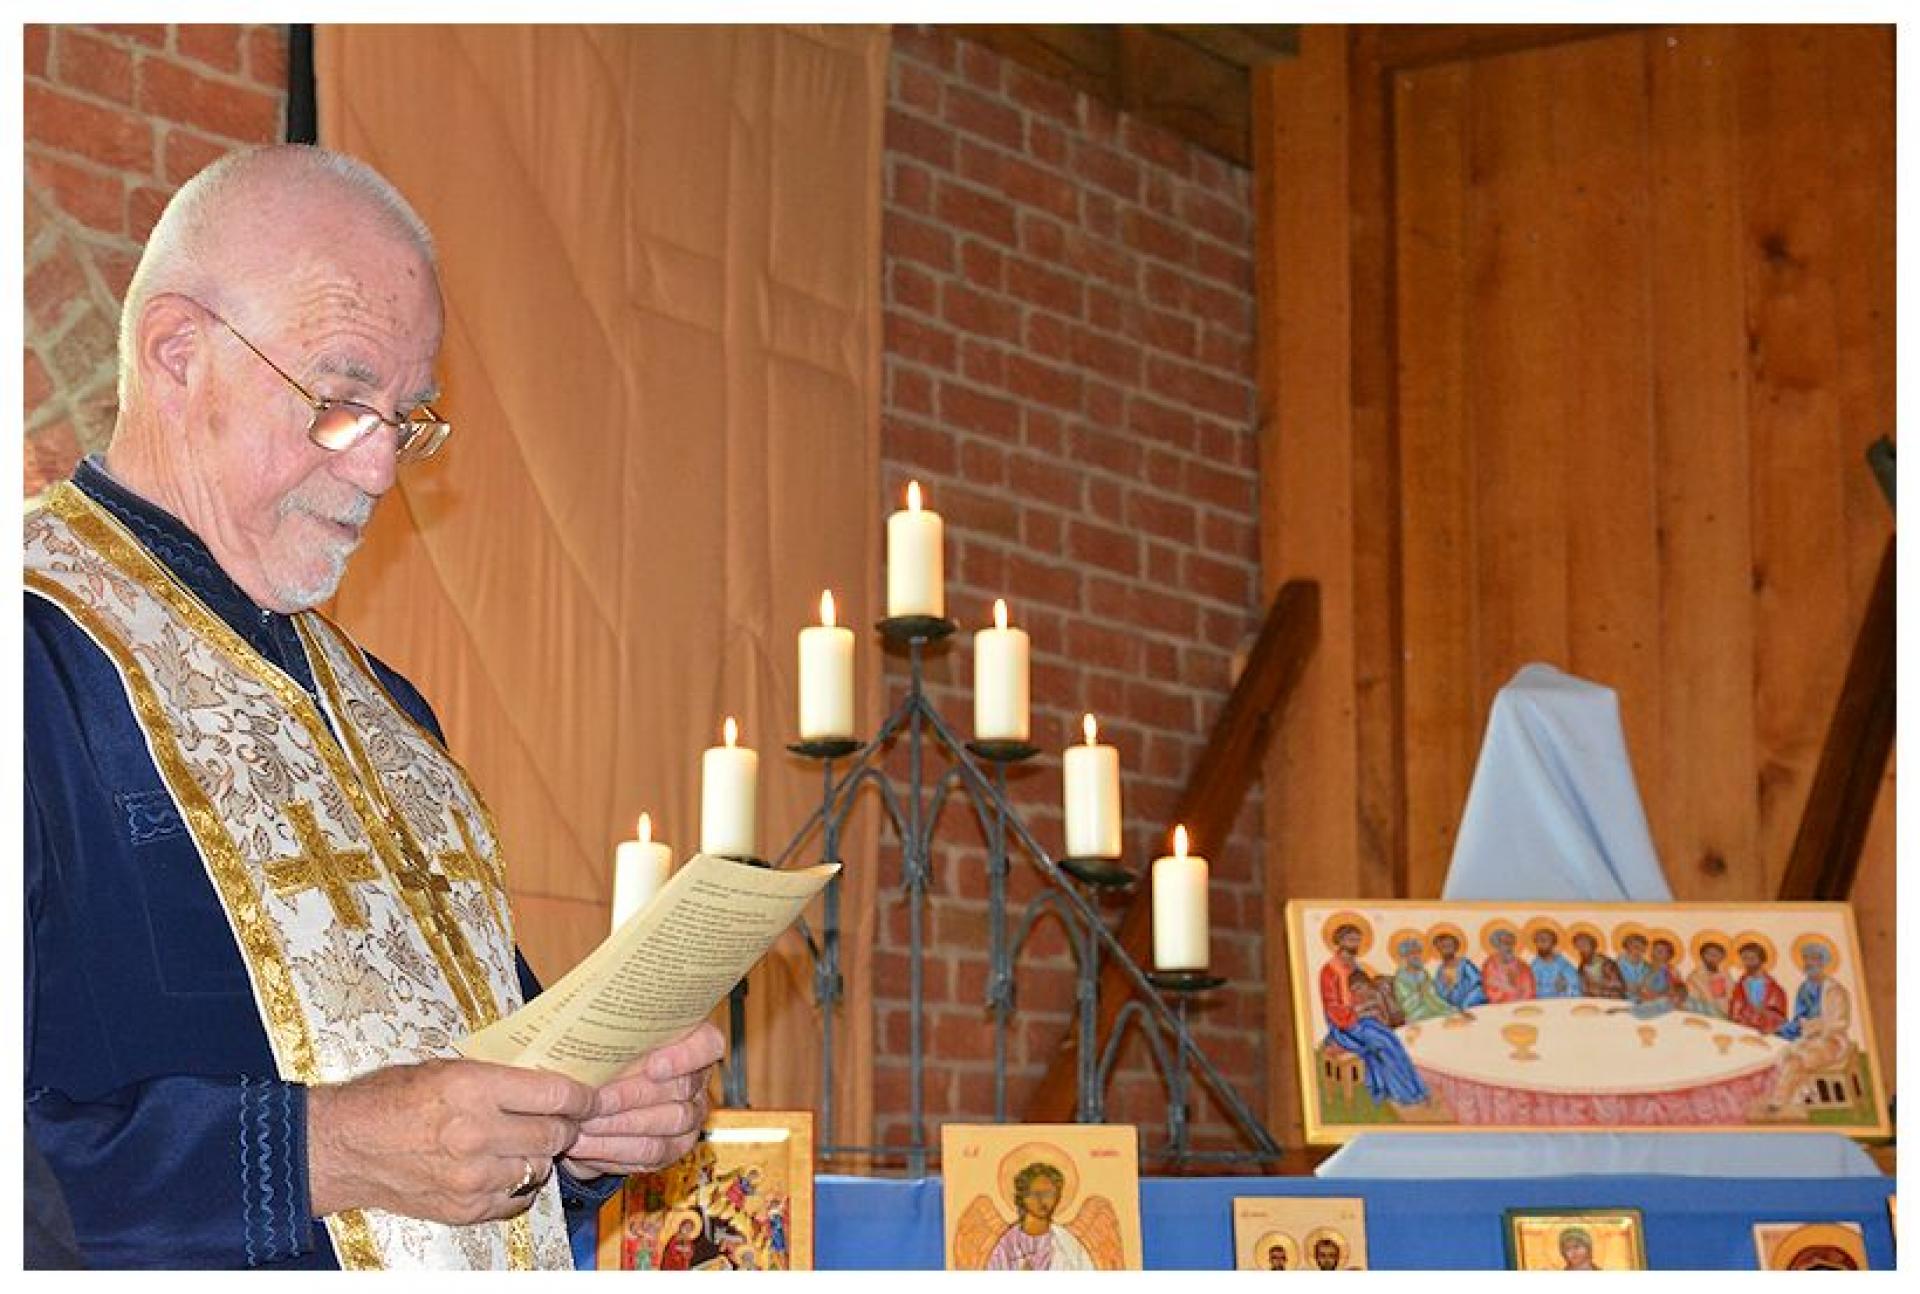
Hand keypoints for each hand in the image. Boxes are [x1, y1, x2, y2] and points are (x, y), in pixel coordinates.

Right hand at [307, 1058, 596, 1224]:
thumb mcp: (446, 1068)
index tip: (589, 1098)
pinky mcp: (464, 1207)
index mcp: (473, 1089)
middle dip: (565, 1126)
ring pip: (539, 1167)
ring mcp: (471, 1177)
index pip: (556, 1096)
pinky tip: (503, 1168)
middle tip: (561, 1120)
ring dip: (539, 1155)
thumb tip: (547, 1081)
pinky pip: (517, 1198)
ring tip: (523, 1142)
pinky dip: (518, 1184)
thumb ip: (499, 1077)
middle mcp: (476, 1134)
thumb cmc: (390, 1099)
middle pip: (555, 1134)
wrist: (342, 1147)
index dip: (582, 1098)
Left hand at [561, 1022, 724, 1180]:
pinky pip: (652, 1154)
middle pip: (679, 1089)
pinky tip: (587, 1145)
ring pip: (666, 1126)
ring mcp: (690, 1116)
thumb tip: (588, 1020)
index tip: (653, 1066)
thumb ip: (610, 1028)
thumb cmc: (604, 1054)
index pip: (708, 1044)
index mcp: (692, 1041)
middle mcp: (698, 1080)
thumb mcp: (609, 1034)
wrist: (597, 1096)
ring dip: (620, 1126)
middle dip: (631, 1096)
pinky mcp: (674, 1147)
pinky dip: (615, 1151)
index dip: (685, 1056)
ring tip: (584, 1123)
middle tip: (594, 1100)